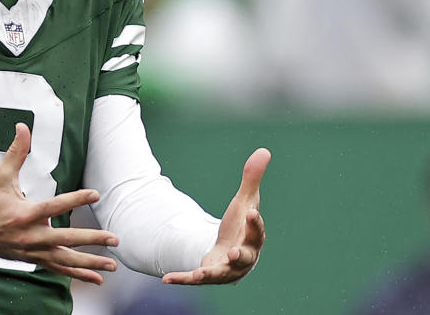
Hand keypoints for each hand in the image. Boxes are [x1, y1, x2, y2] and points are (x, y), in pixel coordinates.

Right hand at [0, 123, 119, 283]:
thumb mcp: (0, 176)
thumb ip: (16, 152)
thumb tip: (22, 128)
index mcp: (25, 214)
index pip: (55, 206)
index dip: (76, 199)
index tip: (95, 194)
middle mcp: (31, 236)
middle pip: (67, 240)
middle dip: (92, 240)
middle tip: (113, 238)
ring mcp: (33, 251)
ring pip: (65, 260)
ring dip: (90, 264)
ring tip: (111, 266)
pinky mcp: (33, 259)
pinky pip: (58, 269)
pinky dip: (77, 274)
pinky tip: (94, 278)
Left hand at [162, 147, 270, 284]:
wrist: (231, 252)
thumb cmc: (241, 226)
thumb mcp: (245, 201)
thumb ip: (251, 179)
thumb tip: (264, 150)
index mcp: (253, 239)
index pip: (257, 231)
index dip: (254, 223)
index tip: (250, 213)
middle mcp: (242, 258)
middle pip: (244, 257)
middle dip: (241, 255)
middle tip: (235, 251)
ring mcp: (225, 270)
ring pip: (220, 273)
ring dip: (211, 272)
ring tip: (201, 272)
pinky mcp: (207, 275)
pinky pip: (194, 278)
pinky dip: (181, 279)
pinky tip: (166, 279)